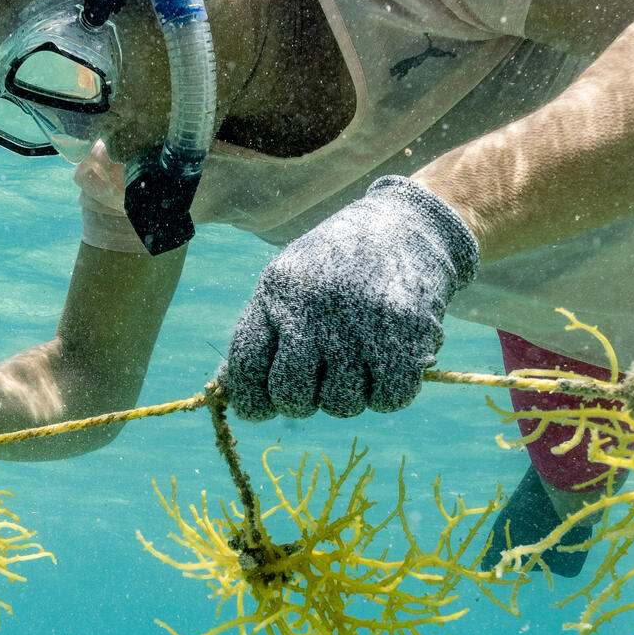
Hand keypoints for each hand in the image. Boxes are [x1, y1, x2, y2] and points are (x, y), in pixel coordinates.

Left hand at [219, 177, 477, 421]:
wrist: (407, 225)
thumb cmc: (337, 261)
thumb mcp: (288, 280)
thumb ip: (259, 332)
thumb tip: (227, 388)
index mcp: (279, 291)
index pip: (247, 368)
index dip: (249, 401)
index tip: (258, 409)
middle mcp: (316, 307)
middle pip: (293, 398)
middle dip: (302, 402)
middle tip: (316, 384)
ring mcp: (362, 321)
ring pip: (342, 405)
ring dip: (349, 396)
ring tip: (357, 364)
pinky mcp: (406, 332)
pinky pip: (388, 399)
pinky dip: (388, 393)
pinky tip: (386, 366)